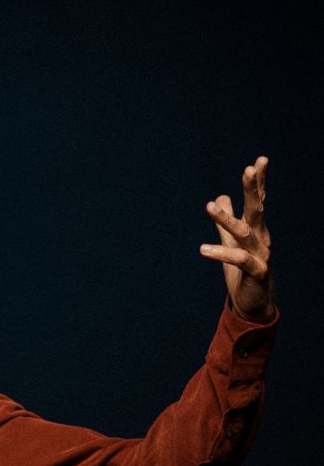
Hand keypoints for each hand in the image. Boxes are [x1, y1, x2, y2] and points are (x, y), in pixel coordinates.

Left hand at [199, 156, 273, 322]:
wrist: (253, 304)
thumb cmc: (242, 271)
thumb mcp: (232, 241)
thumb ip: (226, 220)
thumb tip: (221, 196)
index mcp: (256, 229)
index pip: (258, 201)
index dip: (259, 182)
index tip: (260, 161)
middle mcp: (261, 239)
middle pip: (257, 210)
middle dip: (253, 190)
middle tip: (249, 169)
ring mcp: (260, 255)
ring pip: (244, 233)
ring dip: (226, 219)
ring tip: (209, 206)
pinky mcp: (256, 273)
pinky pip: (239, 260)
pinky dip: (221, 253)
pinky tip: (203, 249)